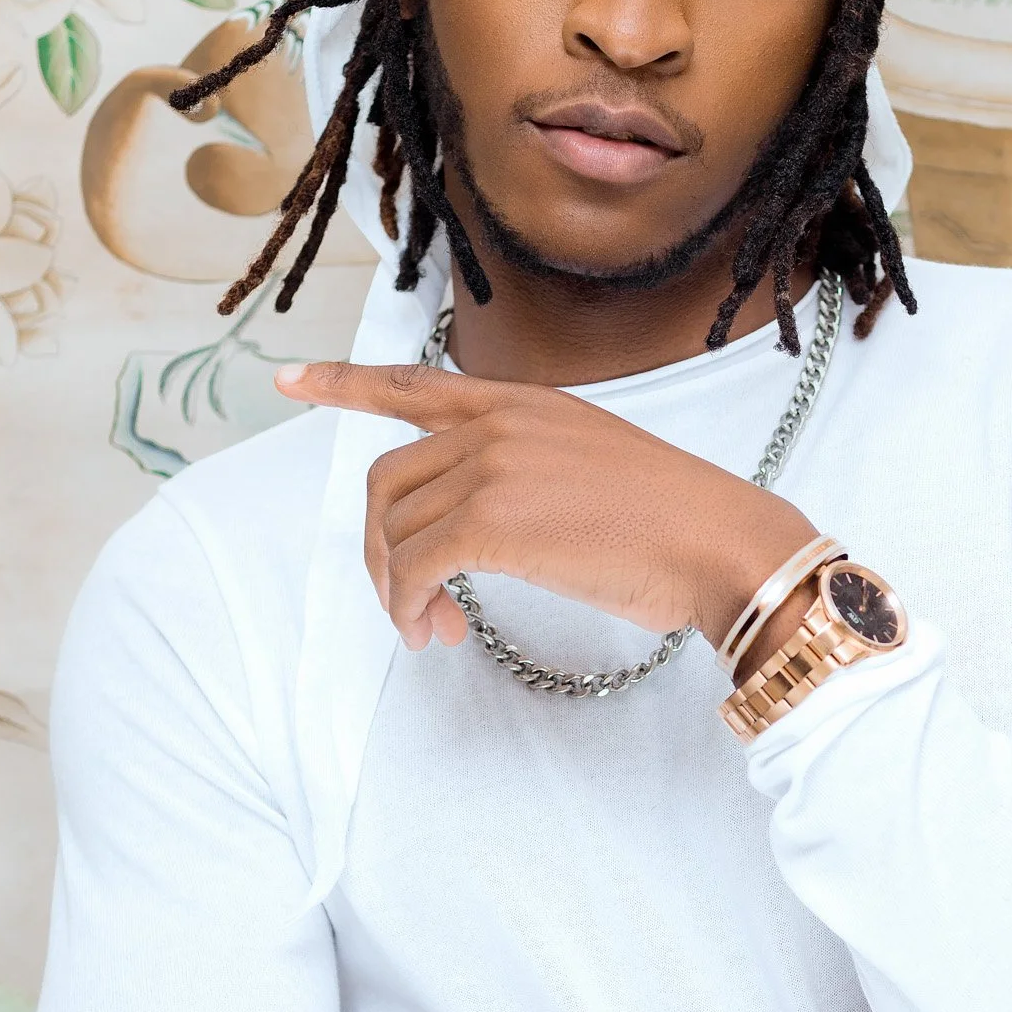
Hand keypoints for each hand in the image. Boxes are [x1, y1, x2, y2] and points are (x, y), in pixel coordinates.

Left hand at [276, 360, 817, 652]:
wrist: (720, 541)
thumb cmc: (675, 522)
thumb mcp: (593, 464)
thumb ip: (529, 470)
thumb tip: (480, 521)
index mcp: (523, 402)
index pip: (415, 384)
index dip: (345, 383)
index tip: (291, 379)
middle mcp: (498, 422)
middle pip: (388, 481)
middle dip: (382, 547)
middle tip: (410, 602)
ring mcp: (491, 466)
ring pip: (395, 528)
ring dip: (398, 588)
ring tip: (431, 628)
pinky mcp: (490, 521)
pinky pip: (413, 566)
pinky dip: (409, 606)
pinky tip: (433, 632)